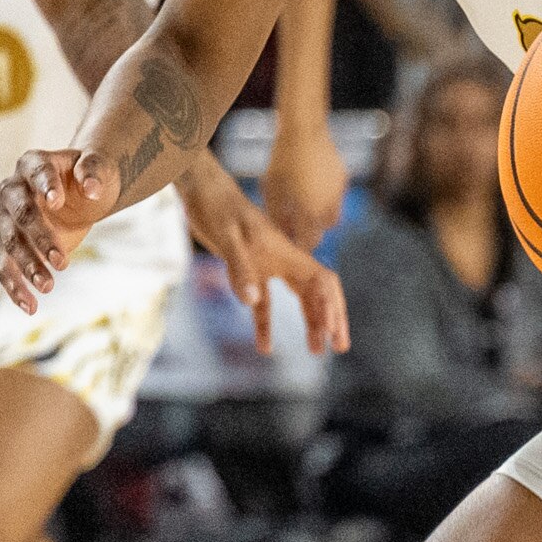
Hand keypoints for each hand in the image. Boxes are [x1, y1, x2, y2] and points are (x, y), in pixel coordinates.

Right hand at [0, 148, 118, 311]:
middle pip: (21, 214)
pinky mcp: (9, 245)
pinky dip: (15, 288)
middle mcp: (13, 190)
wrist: (81, 194)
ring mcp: (7, 219)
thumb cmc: (89, 176)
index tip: (58, 202)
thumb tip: (92, 189)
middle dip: (39, 238)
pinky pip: (5, 268)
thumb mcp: (100, 167)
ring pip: (10, 244)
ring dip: (27, 266)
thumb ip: (95, 171)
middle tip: (63, 263)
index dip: (46, 186)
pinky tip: (29, 307)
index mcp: (32, 164)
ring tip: (48, 286)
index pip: (37, 173)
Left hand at [185, 175, 349, 355]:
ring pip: (298, 298)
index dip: (329, 306)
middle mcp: (284, 259)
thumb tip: (253, 303)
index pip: (319, 281)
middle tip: (339, 346)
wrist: (203, 190)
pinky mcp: (250, 271)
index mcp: (285, 251)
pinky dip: (266, 324)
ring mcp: (268, 265)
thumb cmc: (217, 207)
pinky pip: (264, 303)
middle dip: (331, 318)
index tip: (331, 332)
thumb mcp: (227, 236)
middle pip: (318, 291)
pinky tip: (264, 346)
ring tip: (316, 351)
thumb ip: (241, 268)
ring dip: (309, 323)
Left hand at [257, 122, 349, 250]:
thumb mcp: (272, 191)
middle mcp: (328, 207)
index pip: (309, 243)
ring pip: (332, 215)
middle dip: (310, 231)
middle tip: (295, 222)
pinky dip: (326, 197)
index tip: (289, 240)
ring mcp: (338, 193)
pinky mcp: (343, 178)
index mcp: (309, 214)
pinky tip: (312, 184)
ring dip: (320, 215)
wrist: (304, 132)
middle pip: (322, 231)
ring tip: (304, 203)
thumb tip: (282, 232)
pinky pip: (336, 196)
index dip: (299, 244)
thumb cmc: (282, 161)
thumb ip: (277, 216)